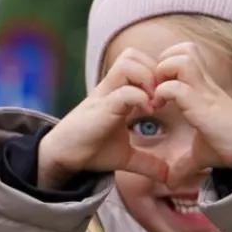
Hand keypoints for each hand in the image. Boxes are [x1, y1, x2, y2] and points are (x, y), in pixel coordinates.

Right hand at [38, 50, 168, 188]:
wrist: (64, 156)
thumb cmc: (92, 150)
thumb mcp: (127, 157)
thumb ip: (149, 162)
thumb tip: (168, 176)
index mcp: (119, 92)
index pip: (140, 62)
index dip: (157, 74)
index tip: (167, 98)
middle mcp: (111, 88)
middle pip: (134, 55)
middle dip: (153, 71)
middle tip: (162, 96)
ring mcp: (105, 94)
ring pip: (129, 62)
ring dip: (147, 79)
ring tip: (154, 103)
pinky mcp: (101, 108)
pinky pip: (125, 91)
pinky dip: (140, 98)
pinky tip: (147, 113)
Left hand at [152, 43, 231, 186]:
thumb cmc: (227, 147)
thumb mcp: (200, 155)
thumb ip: (184, 163)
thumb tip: (172, 180)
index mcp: (203, 89)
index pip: (185, 54)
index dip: (166, 65)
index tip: (156, 90)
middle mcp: (204, 84)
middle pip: (183, 48)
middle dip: (163, 63)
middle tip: (155, 88)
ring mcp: (204, 92)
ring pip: (181, 58)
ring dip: (163, 72)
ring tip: (157, 95)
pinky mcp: (202, 105)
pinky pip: (177, 87)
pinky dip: (163, 93)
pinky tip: (158, 107)